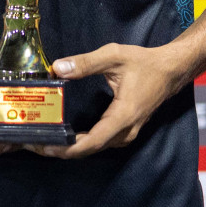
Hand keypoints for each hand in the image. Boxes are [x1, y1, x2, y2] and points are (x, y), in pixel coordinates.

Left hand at [33, 43, 183, 158]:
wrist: (170, 71)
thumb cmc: (144, 63)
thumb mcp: (114, 56)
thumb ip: (86, 62)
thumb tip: (58, 68)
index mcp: (123, 116)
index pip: (93, 142)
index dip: (68, 149)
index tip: (47, 147)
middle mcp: (125, 131)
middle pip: (91, 149)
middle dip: (62, 150)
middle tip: (35, 143)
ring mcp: (127, 134)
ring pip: (96, 148)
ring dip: (71, 148)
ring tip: (46, 140)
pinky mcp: (125, 131)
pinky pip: (101, 142)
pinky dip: (82, 142)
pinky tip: (67, 135)